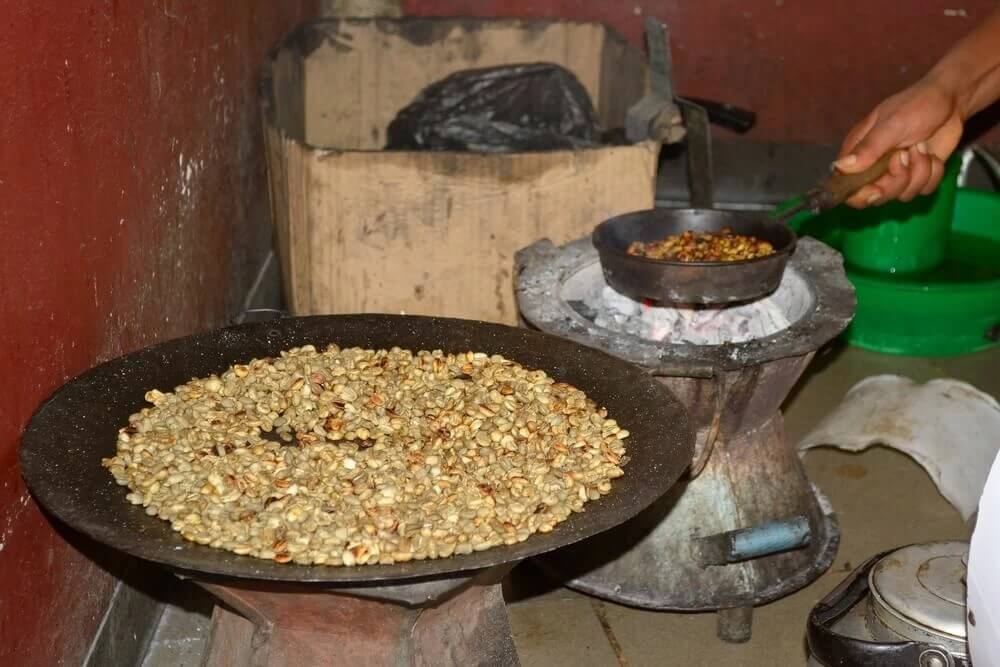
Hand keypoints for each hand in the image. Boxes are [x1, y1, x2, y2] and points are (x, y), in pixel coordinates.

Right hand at [835, 76, 964, 207]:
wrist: (952, 100)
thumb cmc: (916, 105)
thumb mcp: (891, 125)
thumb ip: (868, 148)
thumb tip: (840, 167)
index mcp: (859, 154)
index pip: (847, 186)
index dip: (859, 194)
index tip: (877, 188)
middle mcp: (875, 168)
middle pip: (877, 196)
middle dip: (897, 179)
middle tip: (905, 156)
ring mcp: (898, 173)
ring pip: (903, 194)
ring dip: (919, 172)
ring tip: (922, 148)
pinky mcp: (919, 176)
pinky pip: (923, 190)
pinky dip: (933, 174)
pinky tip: (933, 155)